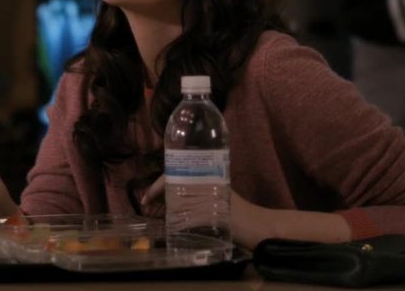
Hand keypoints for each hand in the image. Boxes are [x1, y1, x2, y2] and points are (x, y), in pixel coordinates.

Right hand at [138, 176, 273, 249]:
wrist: (259, 228)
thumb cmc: (235, 219)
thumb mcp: (205, 214)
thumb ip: (184, 211)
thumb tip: (164, 213)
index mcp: (201, 177)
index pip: (172, 176)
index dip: (155, 188)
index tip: (144, 201)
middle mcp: (204, 180)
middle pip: (177, 179)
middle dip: (161, 190)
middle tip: (148, 205)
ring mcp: (210, 190)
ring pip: (184, 189)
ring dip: (170, 197)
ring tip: (157, 209)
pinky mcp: (216, 201)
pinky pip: (191, 198)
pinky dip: (180, 204)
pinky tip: (174, 215)